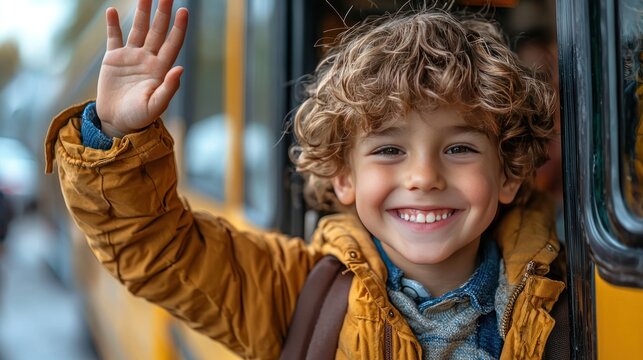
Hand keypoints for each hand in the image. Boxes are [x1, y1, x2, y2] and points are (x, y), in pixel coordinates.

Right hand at [96, 0, 187, 137]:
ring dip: (142, 12)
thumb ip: (169, 88)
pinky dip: (113, 24)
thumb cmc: (140, 117)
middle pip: (157, 30)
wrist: (117, 122)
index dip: (179, 27)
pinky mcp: (113, 59)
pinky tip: (113, 11)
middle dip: (162, 12)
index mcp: (161, 69)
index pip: (172, 43)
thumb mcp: (156, 105)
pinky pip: (114, 38)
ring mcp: (131, 57)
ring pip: (138, 29)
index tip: (184, 10)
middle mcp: (148, 59)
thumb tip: (180, 69)